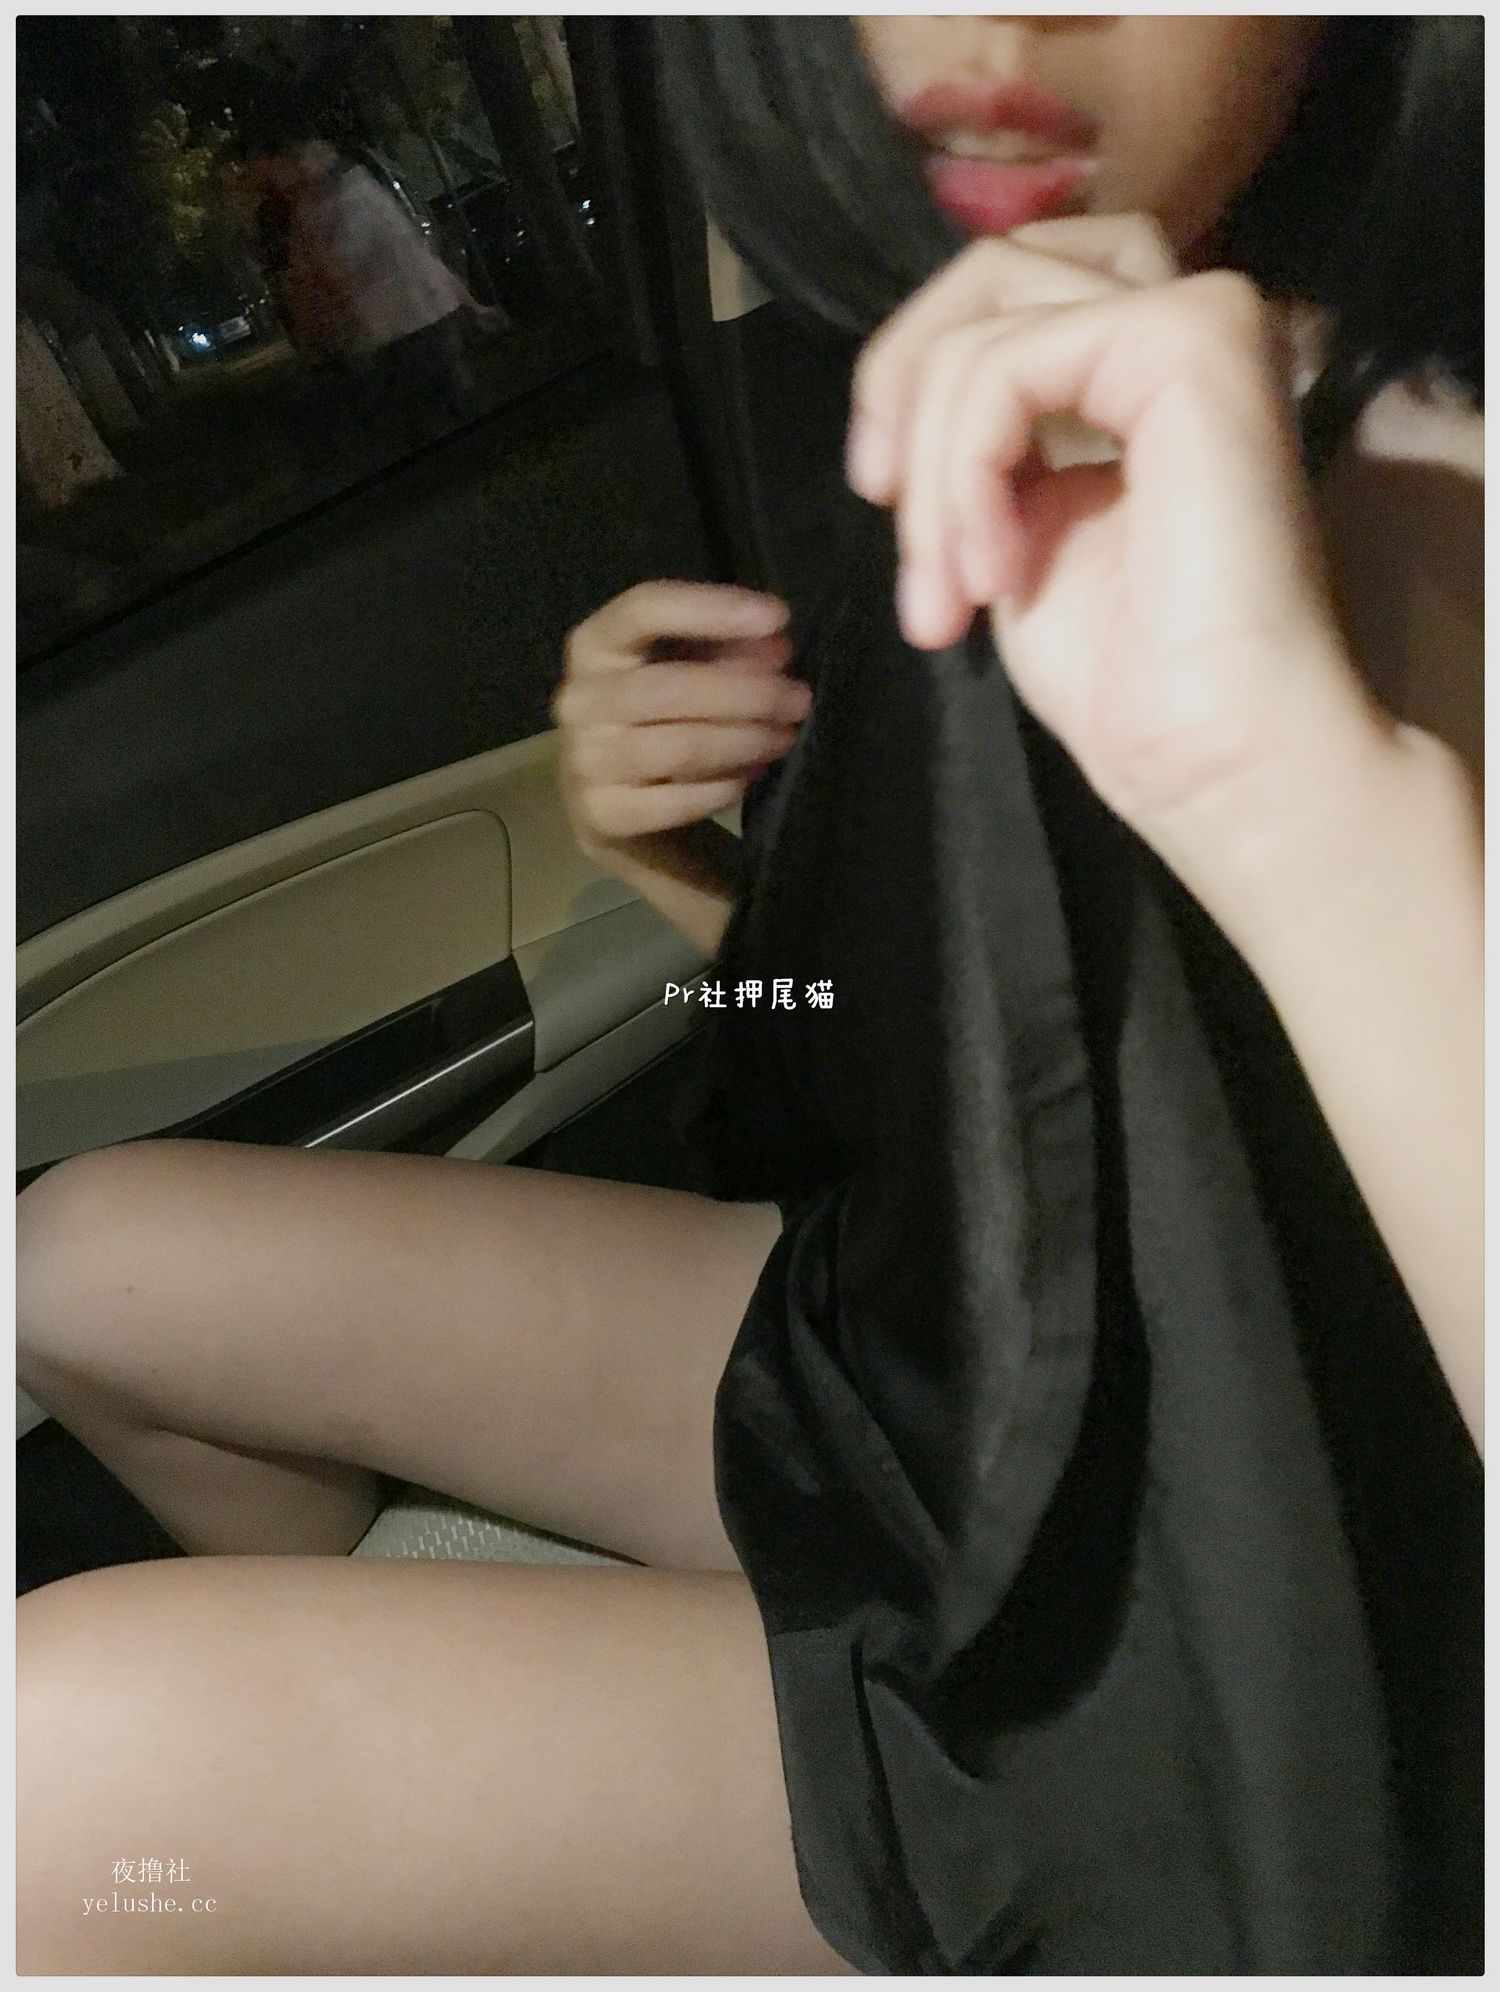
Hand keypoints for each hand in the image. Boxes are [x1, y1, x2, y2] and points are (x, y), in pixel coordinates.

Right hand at [551, 581, 809, 851]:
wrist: (608, 804)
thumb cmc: (654, 719)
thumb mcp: (685, 670)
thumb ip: (726, 651)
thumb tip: (775, 644)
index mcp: (593, 646)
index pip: (644, 610)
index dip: (712, 608)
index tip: (778, 617)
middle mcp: (578, 700)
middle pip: (672, 687)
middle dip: (748, 693)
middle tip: (798, 699)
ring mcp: (585, 761)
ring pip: (681, 746)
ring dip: (744, 740)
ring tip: (784, 736)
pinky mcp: (602, 814)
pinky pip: (677, 801)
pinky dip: (722, 787)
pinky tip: (749, 776)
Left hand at [845, 216, 1380, 853]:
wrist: (1205, 751)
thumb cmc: (1121, 676)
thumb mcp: (1011, 525)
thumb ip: (982, 440)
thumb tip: (906, 395)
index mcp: (1142, 369)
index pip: (1006, 291)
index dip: (914, 370)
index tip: (879, 492)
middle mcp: (1181, 323)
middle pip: (994, 264)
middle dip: (904, 382)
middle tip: (882, 501)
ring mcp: (1198, 317)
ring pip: (983, 329)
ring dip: (933, 475)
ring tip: (949, 596)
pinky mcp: (1194, 337)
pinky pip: (1006, 365)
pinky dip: (965, 472)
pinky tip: (994, 575)